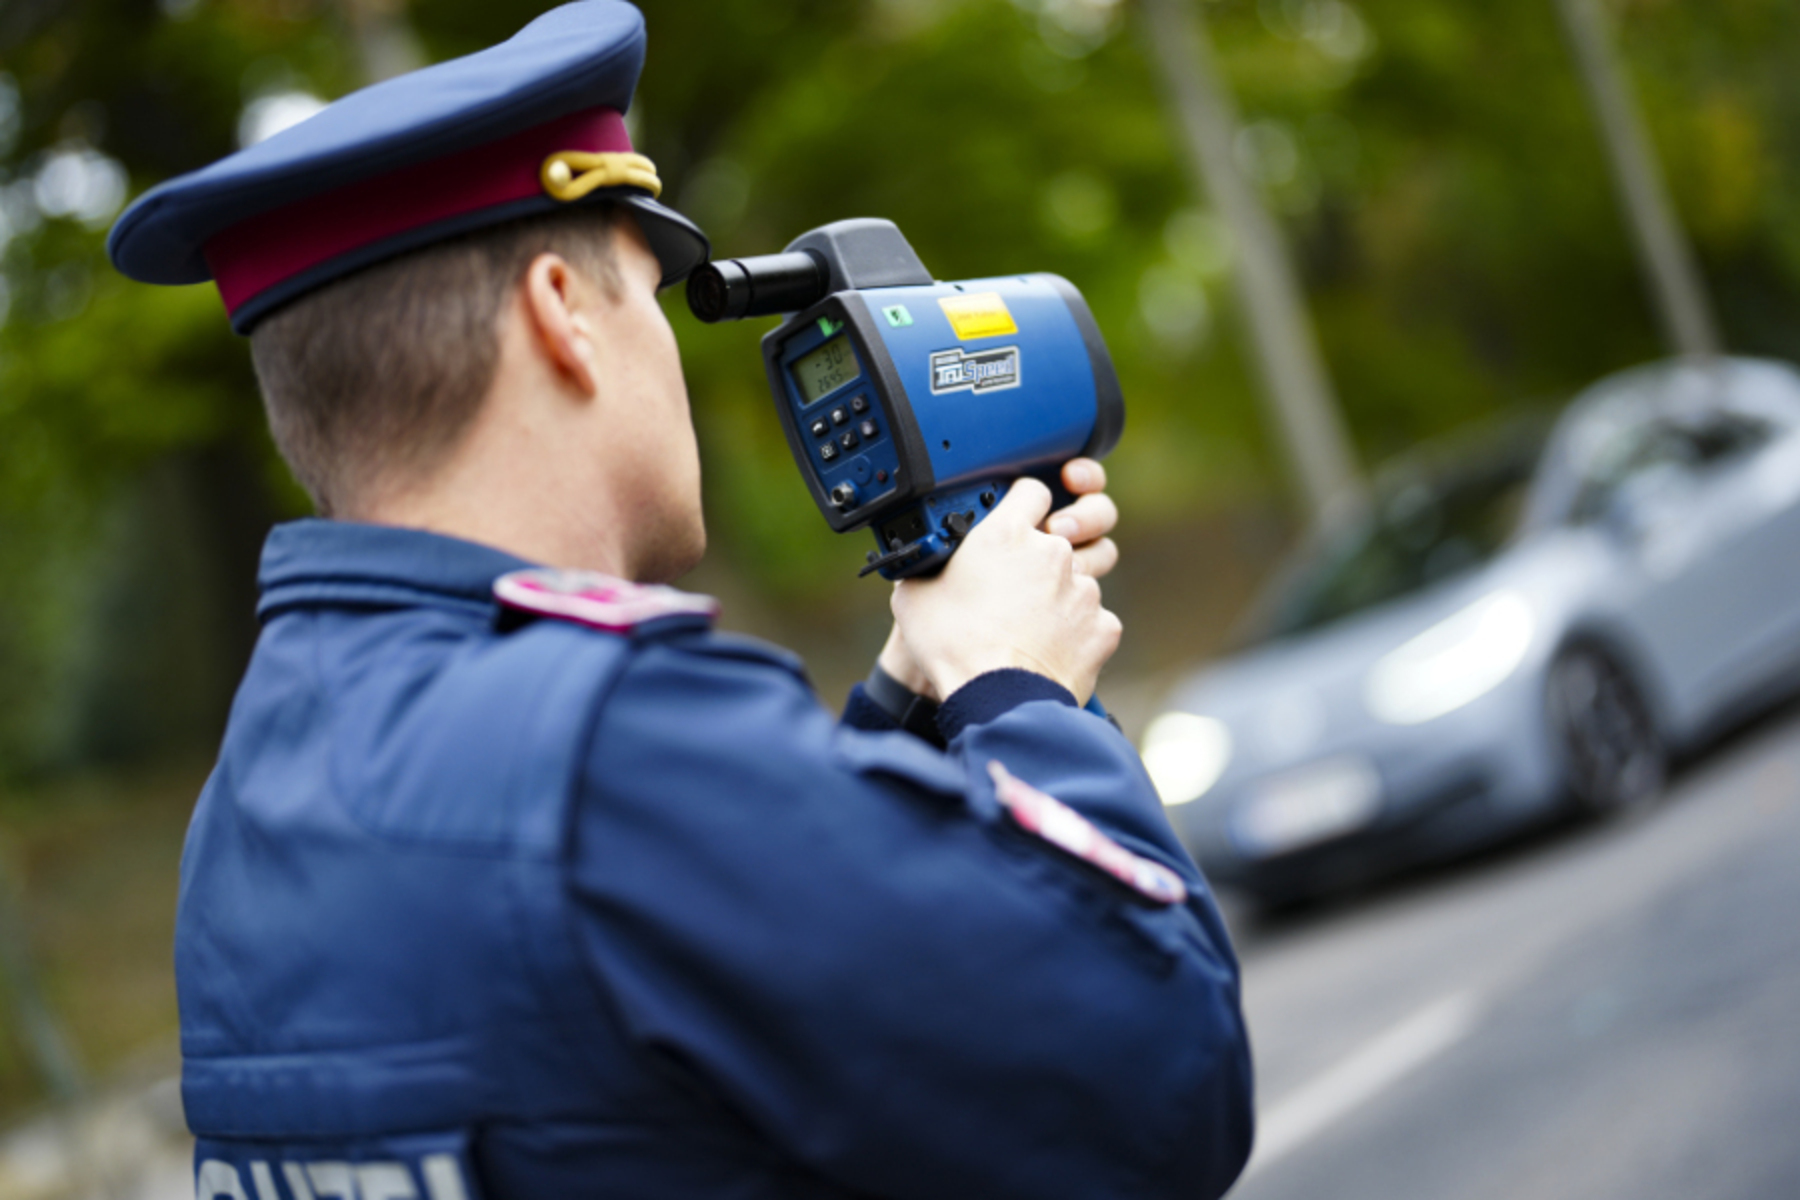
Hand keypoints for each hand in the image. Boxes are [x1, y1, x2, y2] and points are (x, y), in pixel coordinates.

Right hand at [890, 476, 1121, 704]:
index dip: (1025, 503)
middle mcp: (1053, 552)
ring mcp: (1084, 589)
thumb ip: (931, 565)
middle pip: (1058, 539)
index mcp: (1006, 534)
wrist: (996, 698)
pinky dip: (1076, 634)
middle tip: (1017, 585)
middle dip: (1041, 558)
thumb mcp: (915, 594)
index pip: (1032, 491)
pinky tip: (1050, 651)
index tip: (1018, 517)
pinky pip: (1093, 622)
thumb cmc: (952, 646)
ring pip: (1076, 582)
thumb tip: (922, 563)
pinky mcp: (1103, 626)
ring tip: (1028, 628)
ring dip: (1058, 598)